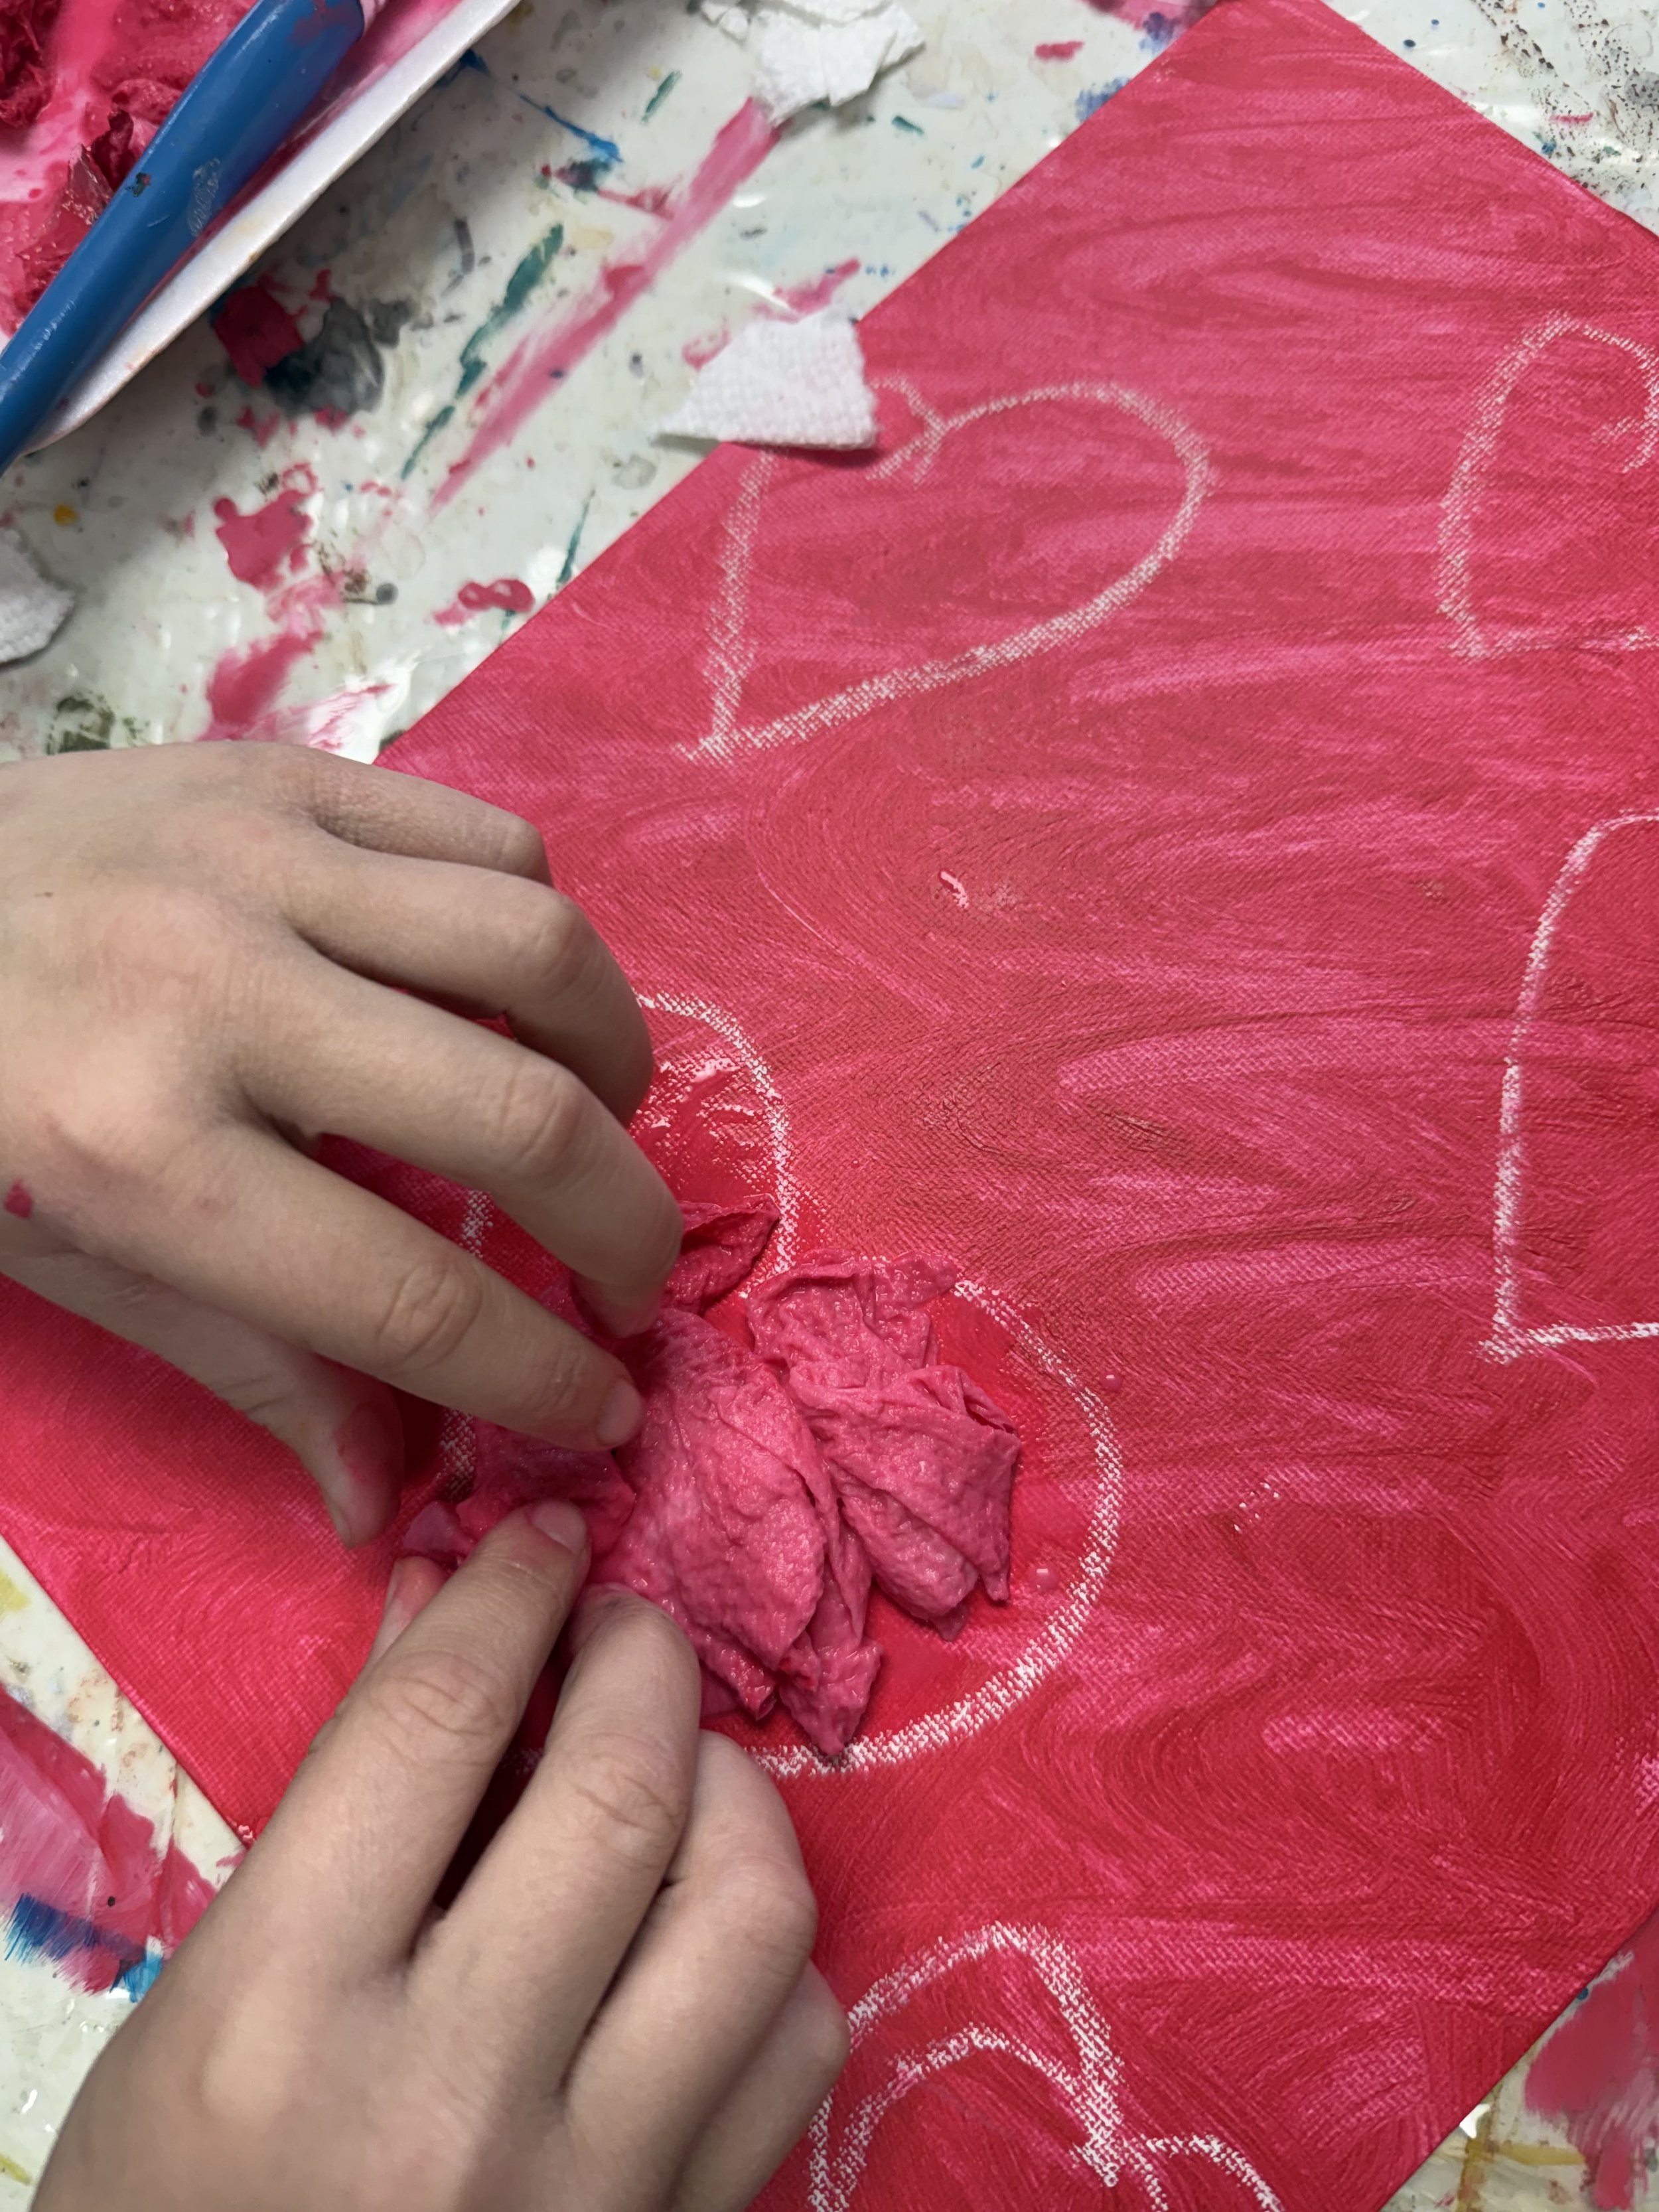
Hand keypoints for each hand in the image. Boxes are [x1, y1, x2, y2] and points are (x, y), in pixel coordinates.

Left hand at [0, 743, 683, 1541]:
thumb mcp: (71, 1270)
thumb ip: (253, 1375)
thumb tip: (393, 1503)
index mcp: (135, 1156)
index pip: (409, 1294)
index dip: (542, 1373)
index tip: (608, 1403)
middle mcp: (210, 994)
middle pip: (518, 1120)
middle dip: (626, 1230)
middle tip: (635, 1282)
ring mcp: (250, 860)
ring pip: (535, 949)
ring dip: (616, 1057)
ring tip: (603, 1117)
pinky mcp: (275, 772)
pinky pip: (488, 840)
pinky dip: (540, 932)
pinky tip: (513, 996)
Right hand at [37, 1506, 846, 2211]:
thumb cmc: (183, 2205)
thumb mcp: (210, 1996)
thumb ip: (339, 1793)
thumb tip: (446, 1597)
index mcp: (285, 2016)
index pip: (434, 1724)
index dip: (507, 1592)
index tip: (543, 1542)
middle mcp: (449, 2099)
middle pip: (620, 1793)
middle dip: (640, 1659)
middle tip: (624, 1627)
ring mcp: (586, 2189)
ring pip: (752, 1909)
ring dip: (734, 1793)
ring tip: (681, 1771)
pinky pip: (797, 2044)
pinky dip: (773, 1953)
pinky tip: (704, 1933)